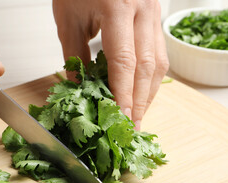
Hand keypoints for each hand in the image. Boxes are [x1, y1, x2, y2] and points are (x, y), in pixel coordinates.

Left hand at [53, 0, 168, 129]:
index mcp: (117, 8)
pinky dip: (151, 76)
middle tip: (132, 126)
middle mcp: (143, 10)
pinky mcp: (156, 17)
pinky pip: (159, 52)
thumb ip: (74, 55)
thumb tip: (80, 87)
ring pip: (159, 61)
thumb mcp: (68, 18)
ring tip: (138, 114)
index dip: (123, 94)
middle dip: (139, 100)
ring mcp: (154, 12)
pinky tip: (143, 91)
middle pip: (148, 66)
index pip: (124, 62)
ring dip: (149, 92)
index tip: (120, 117)